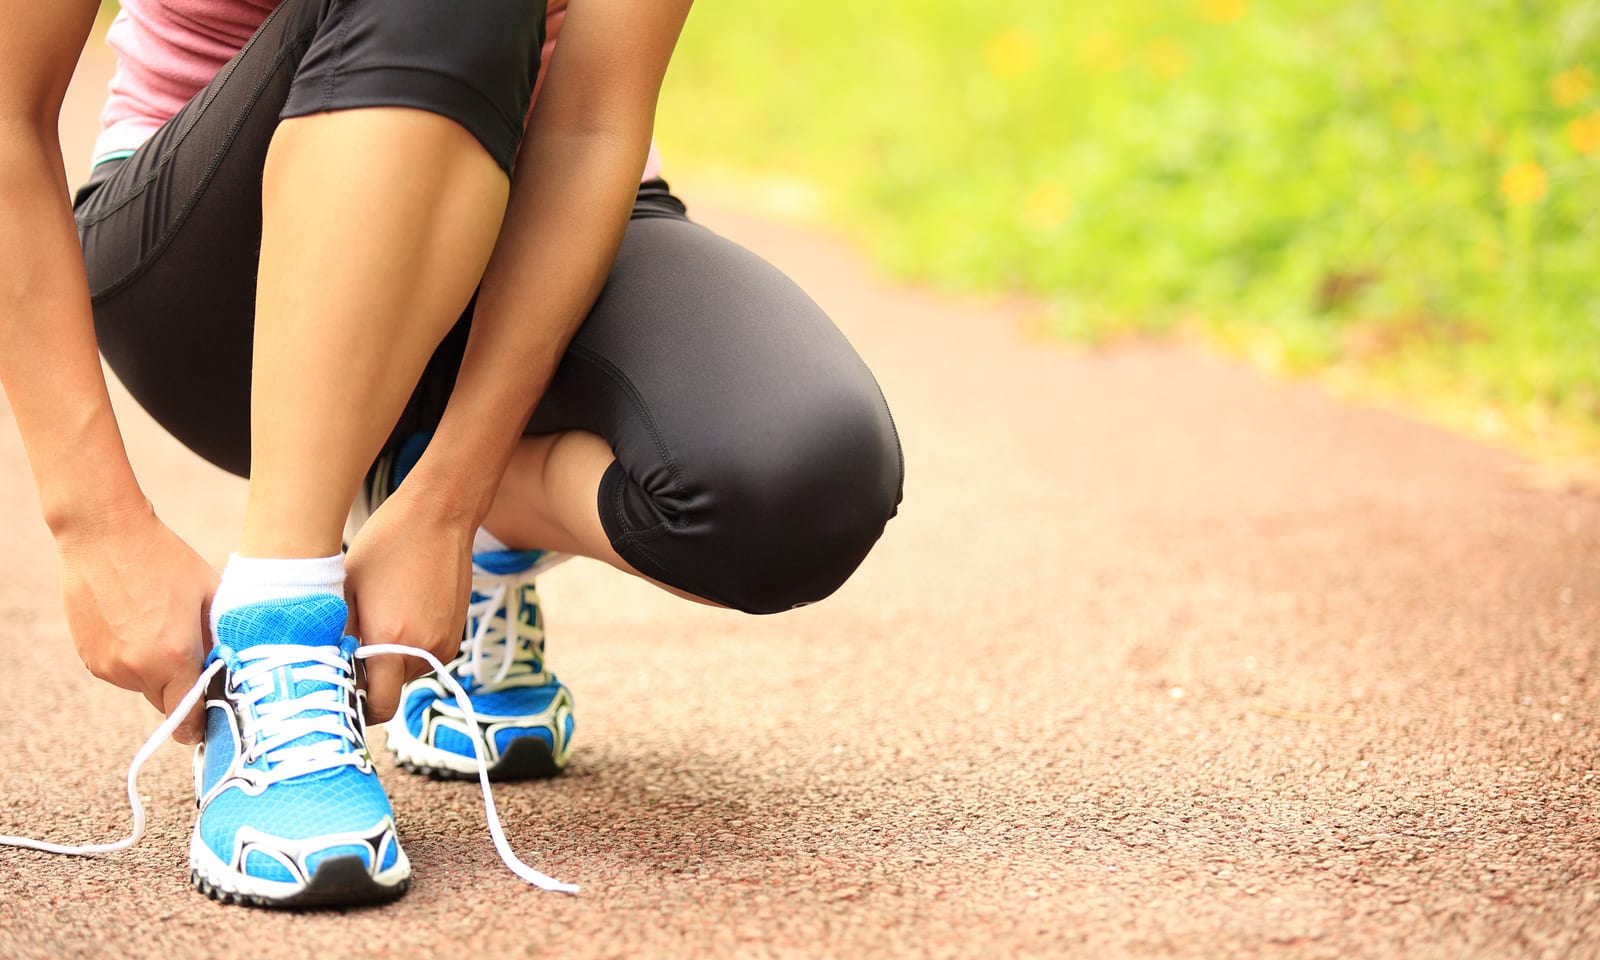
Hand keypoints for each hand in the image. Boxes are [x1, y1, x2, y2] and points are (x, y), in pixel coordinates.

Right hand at [55, 502, 217, 743]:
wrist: (103, 534)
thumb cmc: (164, 558)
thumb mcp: (209, 595)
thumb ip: (222, 638)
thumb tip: (234, 668)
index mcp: (173, 656)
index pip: (188, 718)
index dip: (202, 724)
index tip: (211, 721)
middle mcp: (136, 669)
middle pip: (167, 704)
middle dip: (183, 691)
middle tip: (194, 658)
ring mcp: (107, 665)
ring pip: (143, 687)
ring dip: (157, 672)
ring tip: (161, 628)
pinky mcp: (89, 657)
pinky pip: (121, 672)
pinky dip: (133, 660)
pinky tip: (137, 624)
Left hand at [343, 483, 474, 723]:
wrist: (438, 517)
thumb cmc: (384, 546)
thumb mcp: (346, 590)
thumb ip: (338, 636)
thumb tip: (327, 667)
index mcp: (392, 642)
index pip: (380, 707)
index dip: (360, 707)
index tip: (344, 691)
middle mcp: (424, 650)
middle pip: (393, 690)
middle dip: (373, 678)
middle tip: (353, 646)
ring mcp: (445, 643)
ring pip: (410, 673)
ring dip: (392, 661)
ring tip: (380, 621)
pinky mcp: (456, 632)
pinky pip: (426, 656)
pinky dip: (411, 646)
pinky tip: (400, 612)